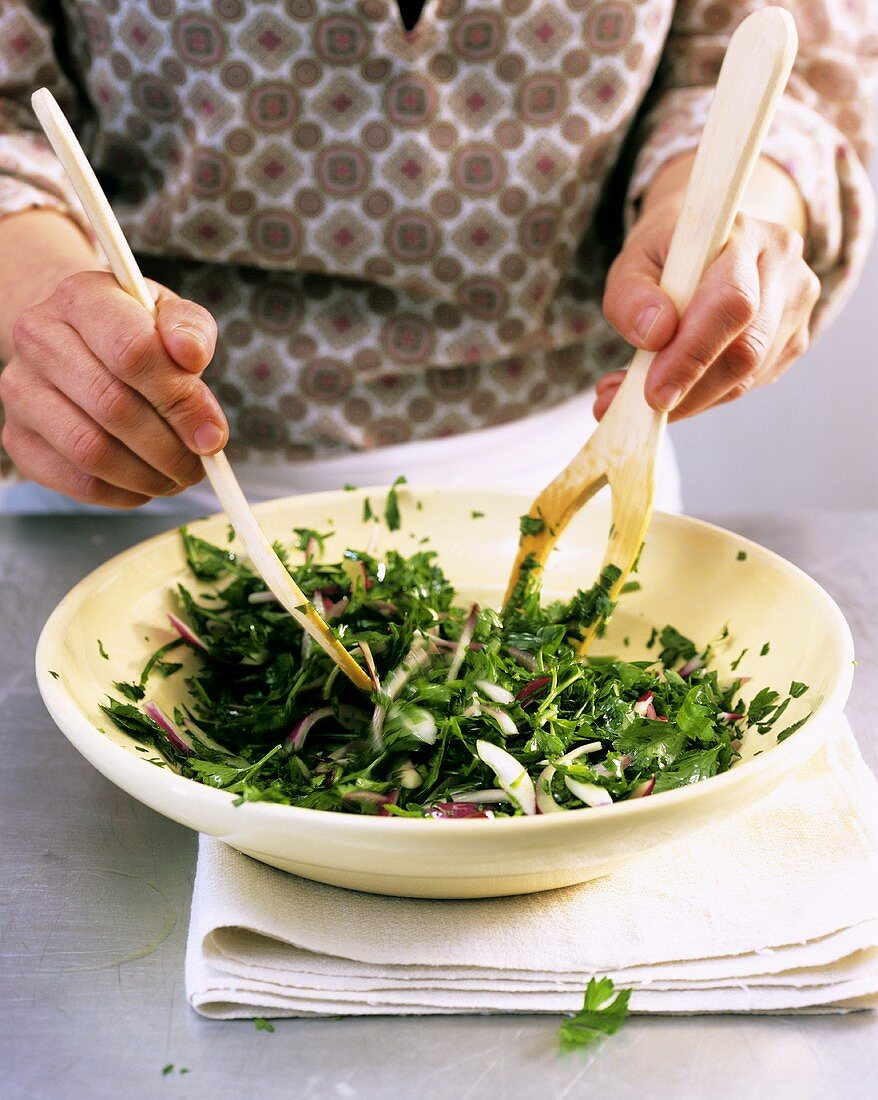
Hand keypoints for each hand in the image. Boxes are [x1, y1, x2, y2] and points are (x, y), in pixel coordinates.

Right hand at [0, 270, 226, 507]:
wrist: (76, 340)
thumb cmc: (132, 329)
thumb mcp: (168, 314)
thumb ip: (190, 329)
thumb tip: (191, 356)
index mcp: (81, 297)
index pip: (132, 350)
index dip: (180, 399)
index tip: (212, 432)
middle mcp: (39, 339)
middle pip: (113, 406)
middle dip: (170, 447)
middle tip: (199, 465)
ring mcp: (21, 390)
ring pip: (91, 450)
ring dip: (147, 476)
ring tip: (177, 477)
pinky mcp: (19, 437)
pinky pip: (74, 480)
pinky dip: (121, 493)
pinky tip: (145, 484)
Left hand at [597, 194, 819, 421]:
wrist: (712, 240)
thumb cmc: (667, 255)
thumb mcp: (633, 261)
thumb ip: (632, 296)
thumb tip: (654, 335)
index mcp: (746, 236)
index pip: (731, 302)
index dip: (693, 353)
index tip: (653, 392)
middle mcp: (783, 267)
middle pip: (747, 348)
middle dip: (689, 388)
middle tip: (638, 406)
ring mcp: (797, 305)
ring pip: (748, 376)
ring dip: (692, 398)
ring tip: (644, 395)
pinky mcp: (795, 338)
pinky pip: (751, 383)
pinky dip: (707, 396)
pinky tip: (678, 386)